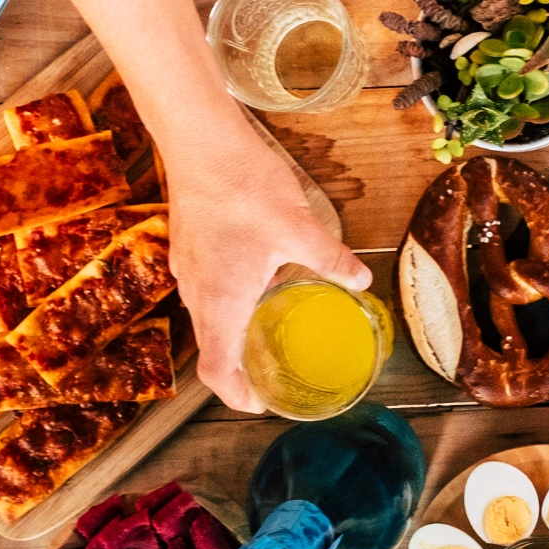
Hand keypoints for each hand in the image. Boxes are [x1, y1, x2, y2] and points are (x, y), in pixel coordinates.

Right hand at [163, 125, 370, 412]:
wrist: (200, 143)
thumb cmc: (245, 189)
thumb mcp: (301, 229)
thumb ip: (332, 260)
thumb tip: (362, 281)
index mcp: (222, 301)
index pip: (216, 370)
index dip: (236, 395)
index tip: (259, 404)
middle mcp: (197, 293)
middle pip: (210, 349)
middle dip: (238, 369)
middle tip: (270, 376)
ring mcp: (187, 269)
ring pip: (206, 318)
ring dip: (231, 335)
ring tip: (265, 334)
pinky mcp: (187, 247)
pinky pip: (203, 291)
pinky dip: (225, 304)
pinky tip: (255, 285)